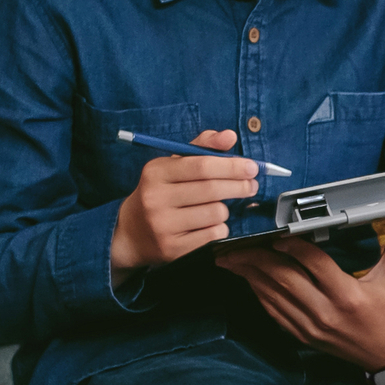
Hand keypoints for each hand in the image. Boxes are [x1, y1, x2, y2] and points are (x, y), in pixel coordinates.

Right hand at [109, 128, 262, 277]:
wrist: (131, 233)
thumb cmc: (161, 192)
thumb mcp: (173, 165)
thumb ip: (202, 147)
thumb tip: (229, 136)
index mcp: (156, 172)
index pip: (202, 166)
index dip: (232, 166)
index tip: (252, 167)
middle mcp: (156, 198)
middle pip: (212, 190)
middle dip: (240, 186)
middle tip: (252, 185)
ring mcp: (163, 226)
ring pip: (216, 213)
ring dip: (225, 210)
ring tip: (217, 208)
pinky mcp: (173, 249)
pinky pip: (213, 235)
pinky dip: (219, 228)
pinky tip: (209, 225)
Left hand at [214, 216, 384, 369]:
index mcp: (349, 295)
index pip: (313, 263)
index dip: (292, 245)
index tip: (275, 232)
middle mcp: (326, 313)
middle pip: (283, 279)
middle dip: (255, 260)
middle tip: (233, 245)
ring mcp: (313, 328)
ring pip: (273, 297)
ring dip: (250, 277)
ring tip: (230, 260)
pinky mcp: (305, 337)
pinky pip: (275, 313)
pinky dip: (260, 295)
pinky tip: (249, 281)